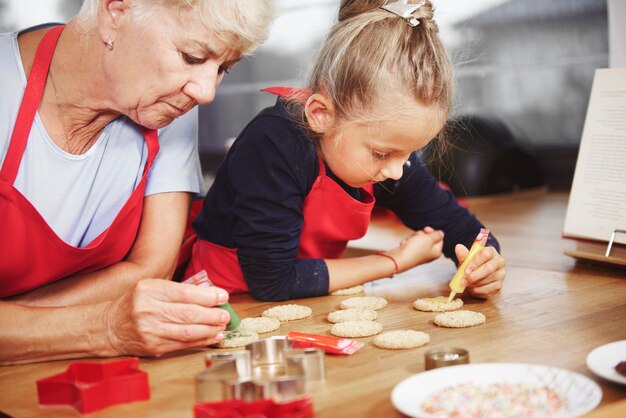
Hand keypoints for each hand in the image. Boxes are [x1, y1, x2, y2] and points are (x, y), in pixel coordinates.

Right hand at [104, 279, 229, 356]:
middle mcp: (148, 310)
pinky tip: (212, 336)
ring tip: (222, 326)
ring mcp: (150, 330)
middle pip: (188, 314)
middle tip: (225, 315)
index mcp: (149, 290)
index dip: (208, 296)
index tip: (223, 296)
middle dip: (212, 315)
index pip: (185, 293)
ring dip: (209, 329)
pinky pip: (182, 344)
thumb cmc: (135, 303)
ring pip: (187, 331)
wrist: (108, 326)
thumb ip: (176, 290)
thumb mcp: (151, 288)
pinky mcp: (153, 346)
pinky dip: (200, 341)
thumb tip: (209, 294)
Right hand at [388, 226, 443, 272]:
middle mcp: (429, 254)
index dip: (432, 231)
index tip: (425, 228)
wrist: (399, 259)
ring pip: (418, 239)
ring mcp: (419, 254)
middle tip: (417, 237)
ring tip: (409, 242)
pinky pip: (410, 243)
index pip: (439, 238)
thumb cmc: (415, 249)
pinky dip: (407, 242)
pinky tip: (404, 245)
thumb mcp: (428, 239)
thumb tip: (441, 233)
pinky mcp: (410, 253)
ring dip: (413, 238)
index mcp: (436, 252)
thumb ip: (436, 235)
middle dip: (421, 235)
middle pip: (428, 238)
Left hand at [455, 244, 505, 297]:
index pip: (486, 254)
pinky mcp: (499, 286)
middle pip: (489, 269)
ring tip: (466, 284)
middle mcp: (499, 262)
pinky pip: (488, 290)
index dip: (475, 263)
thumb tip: (458, 247)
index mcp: (492, 252)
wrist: (478, 274)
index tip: (466, 270)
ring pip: (488, 280)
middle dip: (474, 276)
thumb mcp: (467, 259)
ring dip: (474, 284)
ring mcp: (500, 275)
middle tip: (464, 281)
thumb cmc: (473, 264)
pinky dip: (478, 291)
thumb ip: (463, 254)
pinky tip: (472, 289)